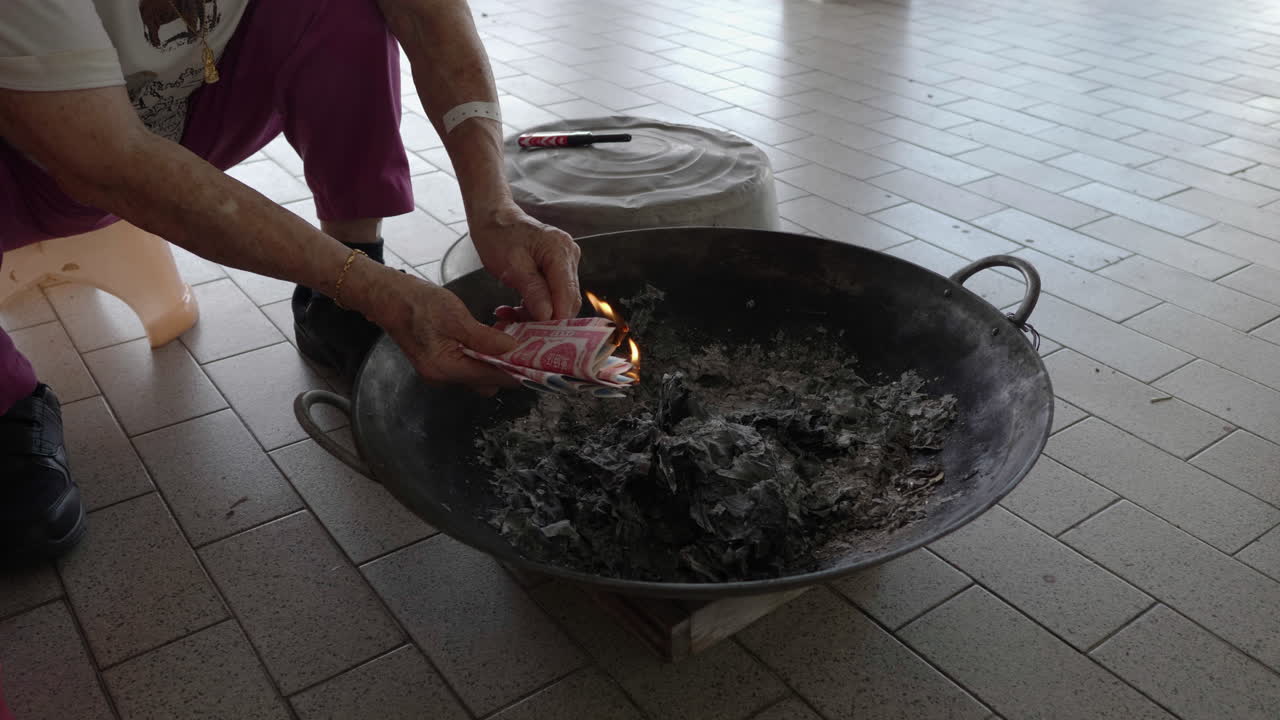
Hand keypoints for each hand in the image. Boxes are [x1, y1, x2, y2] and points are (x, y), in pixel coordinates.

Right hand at [374, 270, 519, 394]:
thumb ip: (484, 338)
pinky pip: (466, 366)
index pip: (490, 378)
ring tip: (509, 342)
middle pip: (485, 382)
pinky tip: (489, 341)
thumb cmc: (416, 303)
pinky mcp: (437, 362)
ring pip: (477, 375)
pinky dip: (480, 357)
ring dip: (494, 362)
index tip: (535, 364)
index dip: (515, 372)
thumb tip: (512, 349)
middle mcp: (441, 376)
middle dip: (506, 369)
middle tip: (525, 349)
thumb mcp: (455, 317)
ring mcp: (438, 371)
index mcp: (445, 368)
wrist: (387, 296)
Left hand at [469, 202, 581, 320]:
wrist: (494, 218)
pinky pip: (554, 293)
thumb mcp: (511, 266)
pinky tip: (517, 309)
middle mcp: (570, 256)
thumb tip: (547, 315)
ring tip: (512, 317)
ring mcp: (566, 262)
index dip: (557, 319)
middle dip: (547, 319)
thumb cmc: (498, 236)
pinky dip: (537, 305)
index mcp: (560, 252)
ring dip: (539, 314)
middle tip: (522, 330)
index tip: (541, 338)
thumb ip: (532, 290)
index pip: (567, 294)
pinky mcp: (559, 268)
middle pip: (568, 299)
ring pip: (561, 299)